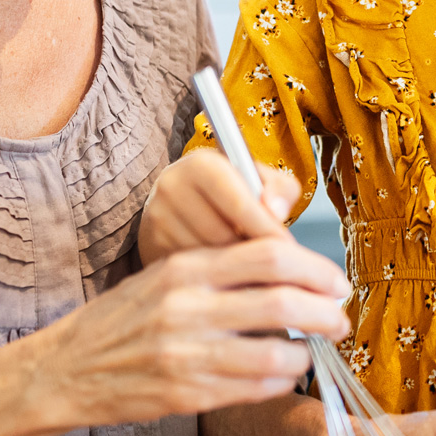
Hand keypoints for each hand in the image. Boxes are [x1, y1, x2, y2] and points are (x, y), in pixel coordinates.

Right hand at [34, 236, 351, 426]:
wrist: (65, 369)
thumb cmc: (123, 317)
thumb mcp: (166, 274)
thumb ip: (222, 268)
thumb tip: (290, 268)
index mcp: (186, 268)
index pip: (269, 255)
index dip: (315, 268)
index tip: (335, 281)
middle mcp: (187, 307)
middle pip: (282, 302)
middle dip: (325, 312)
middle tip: (340, 318)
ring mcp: (186, 355)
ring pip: (274, 354)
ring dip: (307, 354)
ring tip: (314, 351)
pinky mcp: (186, 395)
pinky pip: (253, 389)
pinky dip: (280, 382)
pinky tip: (284, 374)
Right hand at [139, 152, 303, 263]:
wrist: (182, 203)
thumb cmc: (230, 191)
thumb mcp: (259, 180)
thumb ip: (280, 189)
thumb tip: (276, 212)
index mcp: (202, 163)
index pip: (239, 202)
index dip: (265, 227)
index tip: (284, 246)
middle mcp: (172, 185)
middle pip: (222, 233)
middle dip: (249, 249)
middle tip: (268, 259)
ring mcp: (157, 217)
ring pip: (206, 255)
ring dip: (232, 264)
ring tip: (245, 260)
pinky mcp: (151, 244)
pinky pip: (190, 269)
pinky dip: (212, 273)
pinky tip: (223, 267)